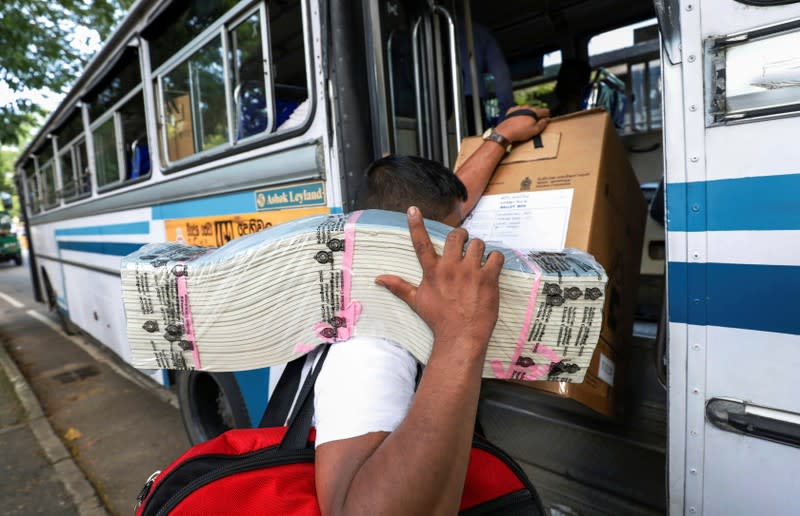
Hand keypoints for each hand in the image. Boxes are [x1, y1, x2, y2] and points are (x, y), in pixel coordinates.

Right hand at [375, 207, 503, 353]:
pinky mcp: (488, 279)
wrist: (461, 336)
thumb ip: (398, 286)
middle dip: (461, 237)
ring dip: (478, 248)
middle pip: (456, 236)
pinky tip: (492, 267)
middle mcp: (450, 268)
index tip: (413, 209)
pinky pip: (496, 256)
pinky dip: (495, 258)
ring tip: (478, 260)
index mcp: (432, 272)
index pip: (421, 243)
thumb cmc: (438, 319)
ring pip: (477, 243)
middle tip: (463, 246)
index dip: (416, 224)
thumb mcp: (416, 301)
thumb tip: (378, 279)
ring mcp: (470, 272)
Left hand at [495, 105, 549, 142]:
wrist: (505, 132)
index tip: (547, 117)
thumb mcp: (535, 130)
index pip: (544, 111)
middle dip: (537, 115)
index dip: (547, 114)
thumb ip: (542, 124)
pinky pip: (518, 111)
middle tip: (536, 122)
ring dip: (528, 114)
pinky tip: (518, 120)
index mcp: (534, 112)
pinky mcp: (511, 111)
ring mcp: (518, 108)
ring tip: (526, 122)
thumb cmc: (520, 132)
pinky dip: (519, 114)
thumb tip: (547, 120)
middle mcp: (526, 107)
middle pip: (535, 110)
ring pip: (526, 110)